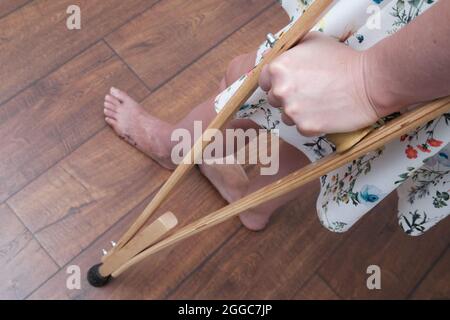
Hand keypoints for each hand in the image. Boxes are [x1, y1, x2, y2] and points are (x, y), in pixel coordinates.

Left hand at [258, 32, 378, 135]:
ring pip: (286, 116)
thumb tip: (282, 58)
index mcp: (278, 69)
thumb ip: (291, 51)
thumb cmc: (343, 59)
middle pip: (274, 99)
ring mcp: (292, 111)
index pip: (263, 81)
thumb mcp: (312, 41)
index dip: (276, 82)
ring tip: (319, 102)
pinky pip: (301, 128)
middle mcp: (280, 91)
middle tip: (309, 91)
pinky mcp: (306, 127)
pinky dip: (311, 123)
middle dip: (288, 96)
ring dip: (299, 111)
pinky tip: (325, 112)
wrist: (369, 82)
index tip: (288, 83)